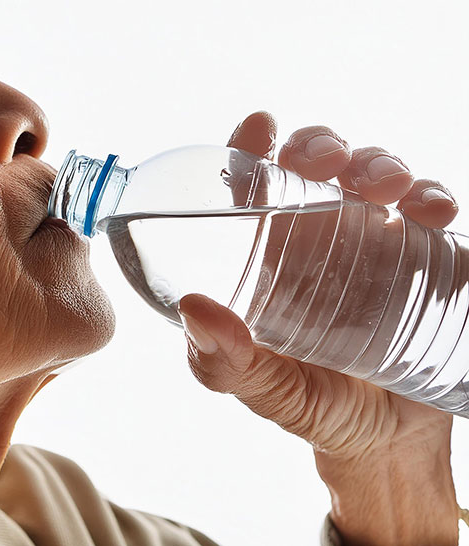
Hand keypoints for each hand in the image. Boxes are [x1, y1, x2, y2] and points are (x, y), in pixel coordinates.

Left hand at [178, 112, 459, 544]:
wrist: (387, 440)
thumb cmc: (314, 407)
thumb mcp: (264, 390)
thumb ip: (223, 362)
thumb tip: (193, 309)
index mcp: (266, 255)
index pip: (250, 184)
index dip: (249, 147)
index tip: (258, 128)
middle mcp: (316, 238)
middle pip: (313, 164)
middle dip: (320, 144)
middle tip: (326, 160)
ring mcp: (371, 241)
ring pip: (373, 174)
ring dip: (379, 162)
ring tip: (385, 186)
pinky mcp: (423, 254)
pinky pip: (428, 209)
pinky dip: (432, 195)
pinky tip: (432, 210)